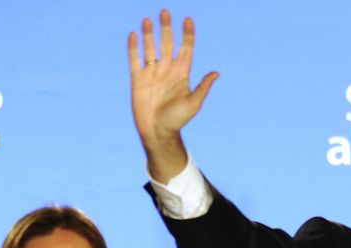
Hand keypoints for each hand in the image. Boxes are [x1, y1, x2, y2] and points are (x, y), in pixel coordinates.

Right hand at [129, 10, 217, 180]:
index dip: (187, 34)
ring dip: (149, 34)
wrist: (157, 132)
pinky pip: (135, 59)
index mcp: (182, 74)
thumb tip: (216, 72)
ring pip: (150, 48)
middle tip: (165, 12)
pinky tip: (134, 34)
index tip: (188, 19)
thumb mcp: (193, 104)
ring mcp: (152, 73)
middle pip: (167, 43)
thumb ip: (203, 87)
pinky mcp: (138, 79)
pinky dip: (134, 47)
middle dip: (167, 28)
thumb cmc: (177, 120)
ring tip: (148, 19)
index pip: (185, 49)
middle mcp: (167, 70)